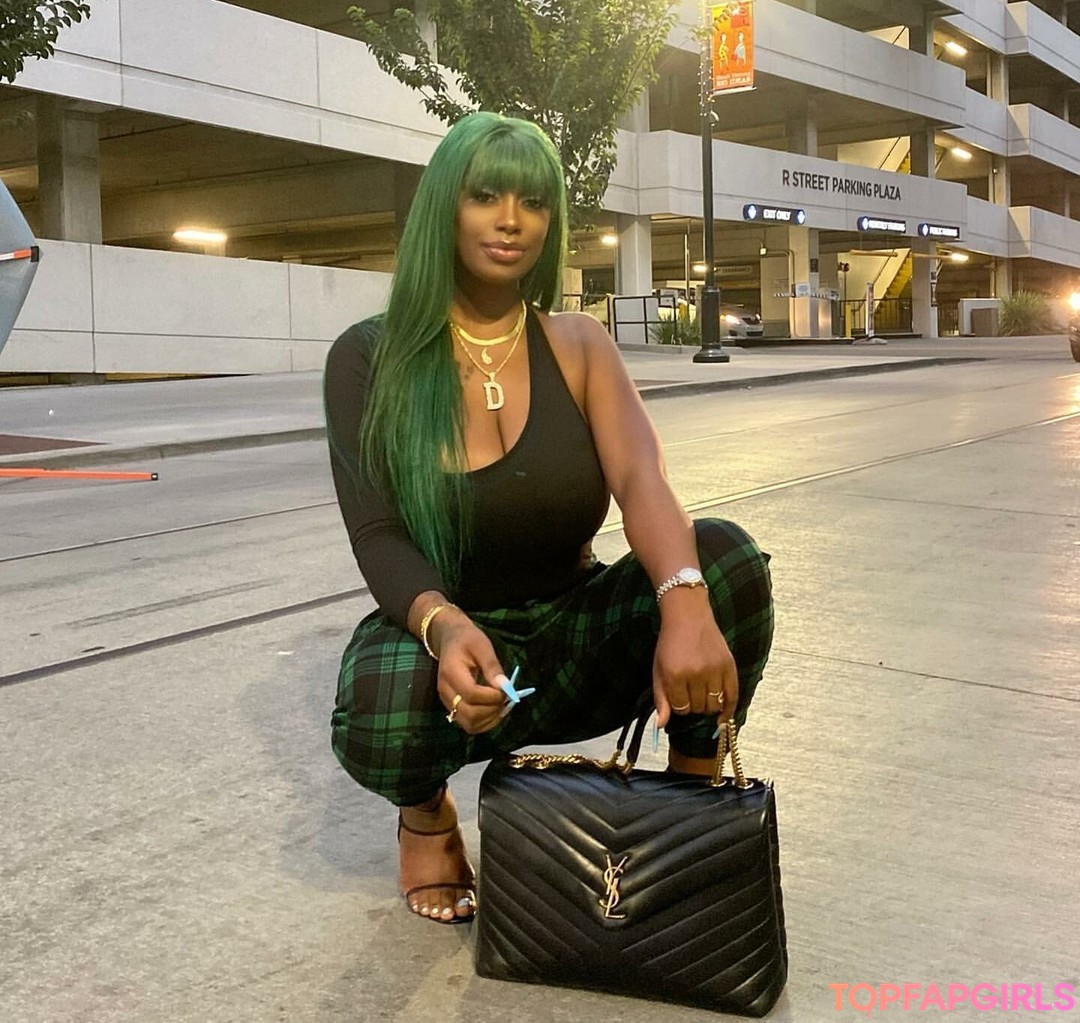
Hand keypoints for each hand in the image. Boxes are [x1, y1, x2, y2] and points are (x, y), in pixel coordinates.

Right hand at [430, 610, 507, 733]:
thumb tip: (506, 687)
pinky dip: (485, 722)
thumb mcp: (482, 646)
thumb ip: (492, 667)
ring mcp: (447, 702)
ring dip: (490, 719)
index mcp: (451, 672)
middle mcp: (445, 691)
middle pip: (470, 713)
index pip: (471, 694)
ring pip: (469, 724)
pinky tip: (494, 710)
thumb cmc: (467, 640)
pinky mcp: (452, 708)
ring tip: (501, 704)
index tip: (506, 690)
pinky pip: (469, 724)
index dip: (492, 696)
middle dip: (492, 709)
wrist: (450, 640)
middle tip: (506, 698)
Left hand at [651, 596, 737, 728]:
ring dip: (708, 705)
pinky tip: (723, 717)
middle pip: (698, 708)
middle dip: (693, 704)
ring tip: (702, 692)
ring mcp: (714, 669)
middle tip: (690, 689)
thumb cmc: (670, 643)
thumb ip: (660, 698)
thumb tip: (661, 726)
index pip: (681, 708)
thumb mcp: (658, 669)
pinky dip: (728, 710)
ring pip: (714, 705)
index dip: (679, 705)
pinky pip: (732, 696)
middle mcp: (696, 673)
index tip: (678, 694)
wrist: (688, 615)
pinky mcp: (729, 665)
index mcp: (674, 674)